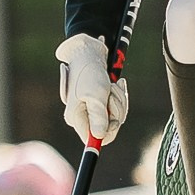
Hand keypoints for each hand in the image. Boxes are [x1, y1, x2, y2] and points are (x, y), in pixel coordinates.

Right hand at [55, 32, 128, 149]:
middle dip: (116, 110)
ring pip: (115, 116)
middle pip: (108, 128)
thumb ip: (98, 117)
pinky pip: (116, 107)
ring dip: (118, 99)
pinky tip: (116, 84)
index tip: (114, 120)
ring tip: (112, 85)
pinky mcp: (100, 103)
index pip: (94, 140)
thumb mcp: (96, 95)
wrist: (88, 54)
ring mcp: (91, 110)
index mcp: (76, 118)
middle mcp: (83, 117)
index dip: (107, 132)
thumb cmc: (89, 73)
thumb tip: (100, 138)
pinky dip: (119, 95)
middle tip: (111, 93)